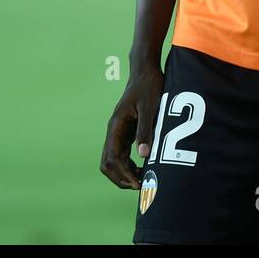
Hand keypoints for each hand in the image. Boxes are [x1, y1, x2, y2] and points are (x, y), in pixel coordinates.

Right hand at [99, 66, 163, 189]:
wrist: (145, 71)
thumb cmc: (148, 86)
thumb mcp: (150, 107)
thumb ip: (145, 130)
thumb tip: (143, 155)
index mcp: (115, 126)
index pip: (112, 158)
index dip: (123, 174)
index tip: (138, 183)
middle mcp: (113, 132)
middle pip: (108, 164)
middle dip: (121, 178)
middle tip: (140, 186)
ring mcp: (118, 133)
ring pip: (114, 161)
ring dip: (125, 173)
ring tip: (143, 180)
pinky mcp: (126, 132)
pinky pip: (122, 155)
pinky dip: (130, 165)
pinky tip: (144, 168)